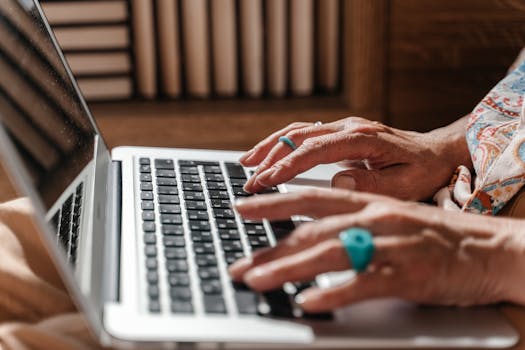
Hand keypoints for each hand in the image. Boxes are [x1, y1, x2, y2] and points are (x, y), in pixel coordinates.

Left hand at [229, 189, 524, 311]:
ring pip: (330, 253)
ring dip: (289, 268)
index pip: (312, 197)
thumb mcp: (392, 219)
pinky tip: (309, 304)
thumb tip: (311, 237)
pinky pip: (363, 283)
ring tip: (257, 280)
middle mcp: (376, 218)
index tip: (242, 206)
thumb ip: (353, 223)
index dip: (274, 201)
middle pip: (312, 231)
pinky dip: (334, 293)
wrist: (491, 248)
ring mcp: (391, 244)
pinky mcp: (408, 274)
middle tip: (239, 264)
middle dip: (270, 247)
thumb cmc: (438, 236)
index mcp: (370, 202)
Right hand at [240, 117, 470, 200]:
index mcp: (363, 138)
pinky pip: (304, 133)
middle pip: (299, 136)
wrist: (436, 153)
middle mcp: (349, 127)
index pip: (315, 150)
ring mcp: (343, 127)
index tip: (267, 181)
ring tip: (246, 163)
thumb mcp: (406, 185)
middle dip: (270, 158)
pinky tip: (268, 153)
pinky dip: (282, 143)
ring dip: (270, 146)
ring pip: (297, 131)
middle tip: (249, 180)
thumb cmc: (423, 171)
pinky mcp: (341, 133)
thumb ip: (372, 185)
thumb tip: (337, 181)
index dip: (288, 166)